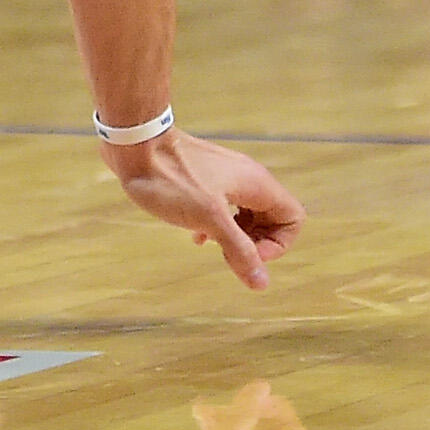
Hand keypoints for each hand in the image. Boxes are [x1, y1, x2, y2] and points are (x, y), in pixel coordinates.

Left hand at [104, 129, 302, 290]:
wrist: (135, 144)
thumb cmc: (172, 178)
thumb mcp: (209, 219)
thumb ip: (239, 250)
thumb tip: (262, 284)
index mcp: (257, 184)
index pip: (294, 218)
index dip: (277, 243)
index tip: (247, 253)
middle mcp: (246, 178)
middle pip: (272, 219)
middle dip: (256, 243)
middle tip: (228, 254)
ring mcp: (225, 178)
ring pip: (247, 215)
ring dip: (235, 237)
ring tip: (212, 246)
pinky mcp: (204, 179)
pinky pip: (224, 208)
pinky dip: (217, 227)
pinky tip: (196, 237)